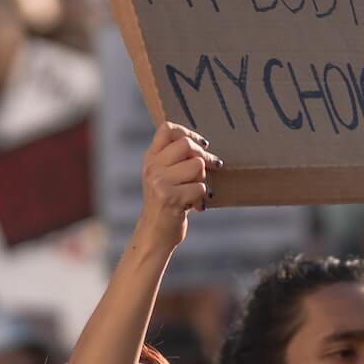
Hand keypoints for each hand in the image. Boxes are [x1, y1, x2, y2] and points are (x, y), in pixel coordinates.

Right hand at [137, 122, 222, 248]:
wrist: (154, 234)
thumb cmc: (165, 204)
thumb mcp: (162, 177)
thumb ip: (174, 159)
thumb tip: (202, 144)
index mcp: (150, 159)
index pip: (166, 129)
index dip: (188, 132)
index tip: (202, 145)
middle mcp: (152, 168)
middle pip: (186, 144)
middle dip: (204, 156)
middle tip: (213, 166)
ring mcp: (159, 182)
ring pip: (196, 165)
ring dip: (202, 179)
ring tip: (195, 192)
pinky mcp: (170, 198)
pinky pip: (200, 187)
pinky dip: (202, 197)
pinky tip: (195, 205)